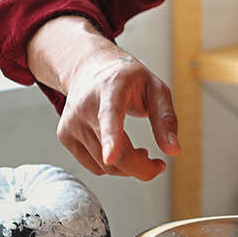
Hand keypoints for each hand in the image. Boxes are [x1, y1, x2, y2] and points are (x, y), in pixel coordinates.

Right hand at [27, 17, 178, 180]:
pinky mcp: (65, 136)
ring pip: (105, 166)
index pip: (110, 115)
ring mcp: (71, 123)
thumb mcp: (156, 88)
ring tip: (141, 152)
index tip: (110, 155)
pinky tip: (121, 152)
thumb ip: (166, 118)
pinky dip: (112, 167)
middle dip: (141, 168)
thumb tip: (172, 150)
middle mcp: (85, 106)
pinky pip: (94, 168)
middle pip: (115, 154)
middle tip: (158, 166)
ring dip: (129, 168)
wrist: (90, 68)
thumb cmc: (126, 79)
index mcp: (110, 88)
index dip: (111, 137)